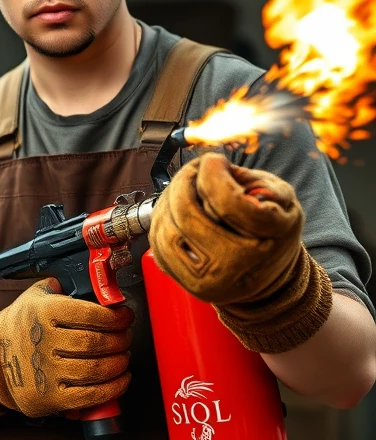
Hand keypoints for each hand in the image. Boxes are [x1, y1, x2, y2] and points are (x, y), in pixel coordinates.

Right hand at [0, 277, 133, 419]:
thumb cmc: (20, 328)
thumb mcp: (32, 297)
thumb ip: (59, 286)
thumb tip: (93, 280)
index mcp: (43, 313)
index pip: (91, 314)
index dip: (116, 317)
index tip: (125, 317)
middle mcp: (43, 341)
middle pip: (97, 343)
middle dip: (120, 340)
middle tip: (125, 338)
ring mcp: (45, 372)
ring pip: (96, 369)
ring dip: (119, 364)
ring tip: (123, 358)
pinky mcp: (49, 398)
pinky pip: (90, 395)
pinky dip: (112, 389)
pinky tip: (120, 380)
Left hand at [148, 152, 302, 305]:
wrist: (261, 276)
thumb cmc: (273, 235)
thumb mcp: (284, 205)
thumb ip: (261, 184)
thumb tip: (220, 171)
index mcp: (259, 248)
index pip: (227, 203)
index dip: (215, 173)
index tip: (216, 161)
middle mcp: (225, 269)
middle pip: (187, 212)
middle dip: (186, 181)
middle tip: (196, 170)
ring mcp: (196, 278)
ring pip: (165, 224)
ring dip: (171, 196)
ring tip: (187, 187)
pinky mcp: (175, 275)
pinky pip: (156, 237)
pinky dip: (162, 215)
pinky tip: (177, 206)